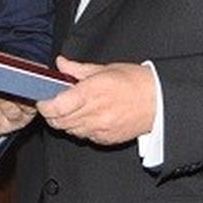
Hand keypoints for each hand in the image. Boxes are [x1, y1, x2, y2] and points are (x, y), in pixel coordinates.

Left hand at [38, 56, 155, 145]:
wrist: (159, 101)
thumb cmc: (136, 82)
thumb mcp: (105, 69)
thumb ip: (78, 69)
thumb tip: (61, 63)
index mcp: (91, 93)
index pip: (56, 106)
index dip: (45, 105)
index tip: (44, 99)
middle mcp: (94, 113)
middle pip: (58, 121)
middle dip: (52, 113)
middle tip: (55, 103)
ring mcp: (99, 129)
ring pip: (69, 130)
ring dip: (66, 121)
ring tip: (74, 109)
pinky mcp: (105, 139)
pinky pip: (84, 137)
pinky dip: (81, 128)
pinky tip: (89, 117)